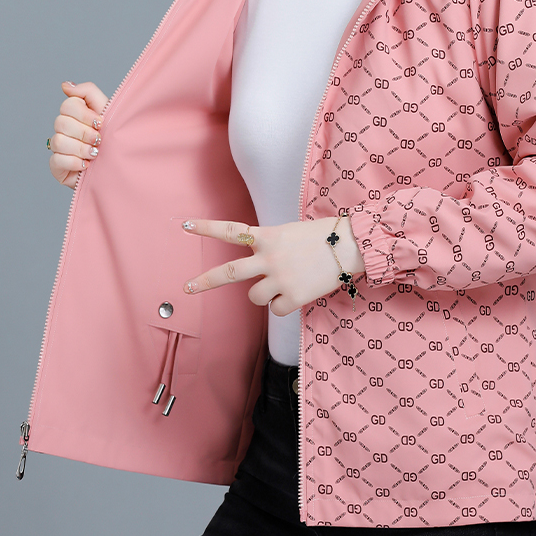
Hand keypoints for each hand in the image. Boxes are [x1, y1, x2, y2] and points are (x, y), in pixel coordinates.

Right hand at [48, 80, 108, 188]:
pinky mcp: (56, 166)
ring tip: (94, 154)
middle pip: (61, 122)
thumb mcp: (106, 110)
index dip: (84, 115)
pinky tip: (87, 165)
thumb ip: (88, 92)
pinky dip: (75, 162)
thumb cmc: (114, 137)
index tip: (100, 123)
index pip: (67, 105)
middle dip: (84, 132)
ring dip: (81, 148)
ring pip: (58, 141)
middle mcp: (63, 129)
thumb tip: (65, 85)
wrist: (121, 165)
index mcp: (75, 115)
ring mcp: (58, 147)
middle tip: (99, 140)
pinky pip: (56, 160)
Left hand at [180, 215, 365, 315]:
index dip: (207, 228)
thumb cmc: (323, 237)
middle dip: (205, 282)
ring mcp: (279, 277)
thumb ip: (270, 245)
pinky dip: (284, 305)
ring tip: (283, 285)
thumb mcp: (290, 232)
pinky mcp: (293, 296)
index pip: (231, 231)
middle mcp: (269, 257)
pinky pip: (276, 310)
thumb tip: (260, 264)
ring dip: (264, 295)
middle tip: (187, 287)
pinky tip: (299, 293)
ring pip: (254, 297)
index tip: (185, 226)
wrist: (350, 246)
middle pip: (229, 273)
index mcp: (267, 236)